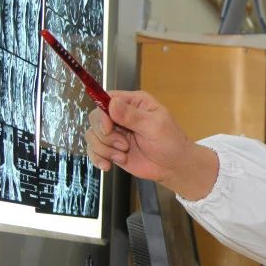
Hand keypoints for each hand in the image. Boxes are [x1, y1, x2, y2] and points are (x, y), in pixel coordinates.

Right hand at [84, 90, 218, 199]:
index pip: (106, 99)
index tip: (108, 128)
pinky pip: (93, 150)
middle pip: (95, 118)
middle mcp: (121, 115)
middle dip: (105, 135)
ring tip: (123, 154)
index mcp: (134, 103)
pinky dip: (98, 158)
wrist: (174, 167)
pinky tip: (108, 165)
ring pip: (92, 135)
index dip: (102, 114)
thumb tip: (112, 104)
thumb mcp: (155, 126)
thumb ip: (132, 116)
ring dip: (105, 149)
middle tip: (124, 145)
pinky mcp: (112, 148)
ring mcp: (115, 133)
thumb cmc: (171, 143)